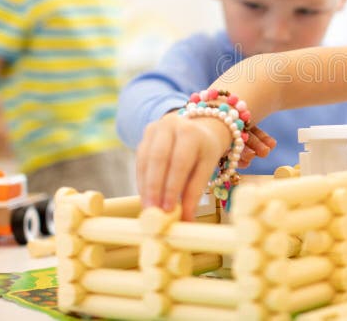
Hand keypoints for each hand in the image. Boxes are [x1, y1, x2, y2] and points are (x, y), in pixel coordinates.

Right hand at [136, 113, 275, 219]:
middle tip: (154, 211)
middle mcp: (173, 125)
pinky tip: (145, 196)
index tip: (169, 210)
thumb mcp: (206, 167)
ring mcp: (157, 127)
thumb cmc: (204, 152)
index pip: (181, 162)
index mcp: (192, 133)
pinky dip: (142, 180)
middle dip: (156, 188)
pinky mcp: (146, 133)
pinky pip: (140, 159)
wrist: (199, 127)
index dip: (173, 187)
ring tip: (148, 208)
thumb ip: (194, 192)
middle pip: (159, 159)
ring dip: (146, 186)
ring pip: (147, 160)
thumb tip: (185, 221)